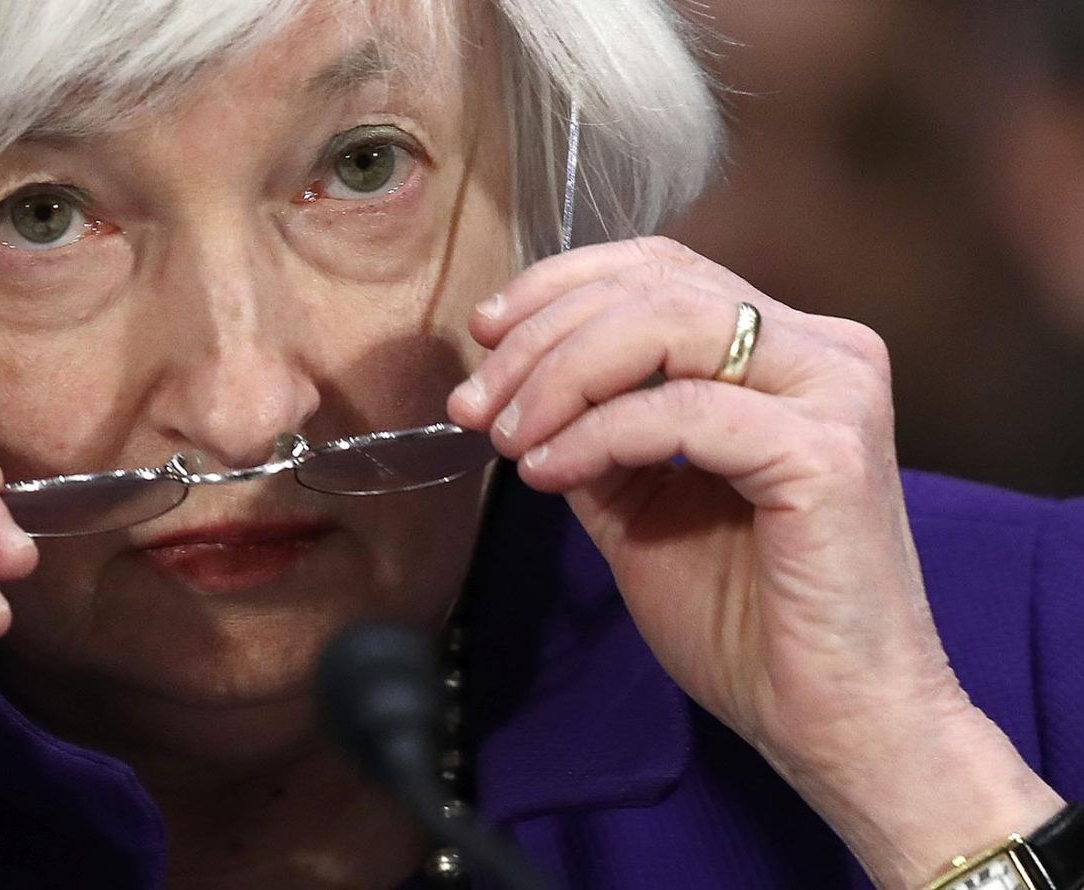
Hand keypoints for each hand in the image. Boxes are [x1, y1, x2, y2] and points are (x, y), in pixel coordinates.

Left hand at [448, 238, 1060, 887]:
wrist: (832, 722)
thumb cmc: (748, 623)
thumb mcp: (641, 506)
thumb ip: (594, 433)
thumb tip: (513, 388)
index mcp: (786, 351)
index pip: (660, 268)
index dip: (560, 286)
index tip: (485, 337)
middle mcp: (824, 351)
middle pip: (654, 284)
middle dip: (541, 335)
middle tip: (474, 403)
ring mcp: (834, 393)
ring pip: (665, 325)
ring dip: (560, 375)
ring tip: (507, 436)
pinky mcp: (829, 452)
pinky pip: (683, 411)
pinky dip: (598, 433)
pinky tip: (548, 473)